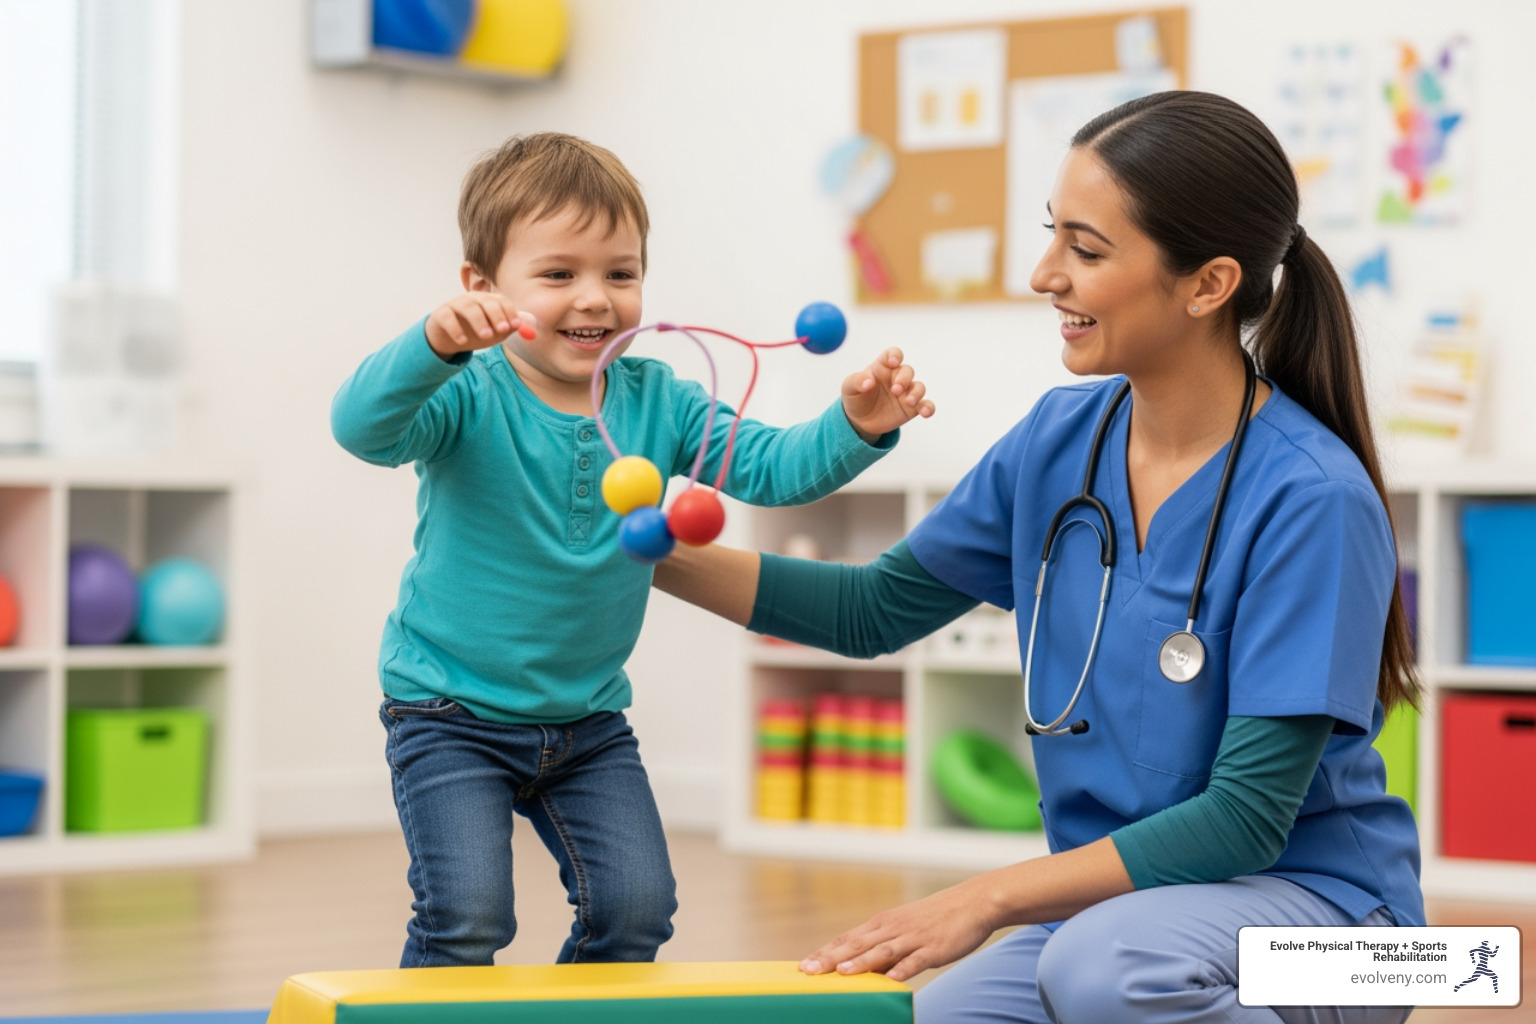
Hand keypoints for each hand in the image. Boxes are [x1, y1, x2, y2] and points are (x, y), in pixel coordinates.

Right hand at [425, 293, 535, 359]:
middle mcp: (472, 299)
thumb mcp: (496, 330)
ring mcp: (455, 304)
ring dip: (479, 321)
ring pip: (468, 308)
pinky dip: (456, 329)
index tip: (516, 325)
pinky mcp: (441, 314)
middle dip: (497, 315)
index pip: (501, 300)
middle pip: (486, 302)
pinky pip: (448, 318)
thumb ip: (512, 326)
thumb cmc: (475, 331)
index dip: (510, 312)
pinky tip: (462, 341)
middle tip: (504, 330)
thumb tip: (530, 324)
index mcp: (488, 300)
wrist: (448, 337)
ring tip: (486, 337)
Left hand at [799, 879, 996, 982]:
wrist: (972, 903)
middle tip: (808, 970)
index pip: (846, 939)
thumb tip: (859, 966)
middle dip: (830, 958)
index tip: (803, 965)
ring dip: (860, 962)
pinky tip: (890, 979)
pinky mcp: (933, 948)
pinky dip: (902, 970)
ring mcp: (912, 938)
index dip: (824, 952)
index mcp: (882, 924)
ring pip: (881, 951)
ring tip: (841, 972)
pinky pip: (915, 961)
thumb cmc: (935, 919)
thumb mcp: (903, 928)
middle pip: (856, 945)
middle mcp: (892, 929)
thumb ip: (882, 947)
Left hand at [841, 347, 934, 443]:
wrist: (859, 421)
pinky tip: (925, 412)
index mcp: (882, 367)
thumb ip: (857, 381)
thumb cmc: (855, 398)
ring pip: (919, 387)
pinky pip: (926, 405)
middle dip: (904, 379)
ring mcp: (906, 392)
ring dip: (916, 393)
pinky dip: (928, 407)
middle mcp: (896, 377)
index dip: (895, 355)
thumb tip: (868, 382)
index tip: (893, 362)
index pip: (893, 354)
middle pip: (908, 371)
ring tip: (909, 402)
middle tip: (896, 389)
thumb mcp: (849, 388)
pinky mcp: (912, 408)